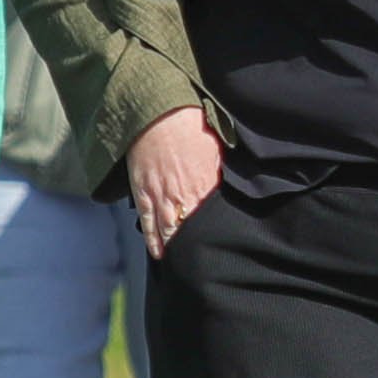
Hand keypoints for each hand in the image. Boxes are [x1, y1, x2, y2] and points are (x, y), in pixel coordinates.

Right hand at [127, 106, 225, 258]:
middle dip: (197, 247)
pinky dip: (153, 240)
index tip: (225, 248)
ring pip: (169, 231)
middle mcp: (183, 194)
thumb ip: (222, 174)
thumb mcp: (216, 149)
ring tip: (183, 265)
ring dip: (176, 249)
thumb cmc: (190, 126)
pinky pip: (148, 223)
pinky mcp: (143, 192)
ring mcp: (161, 195)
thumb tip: (234, 189)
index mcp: (206, 184)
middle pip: (191, 230)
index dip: (218, 234)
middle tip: (205, 265)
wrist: (157, 113)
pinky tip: (160, 254)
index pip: (213, 218)